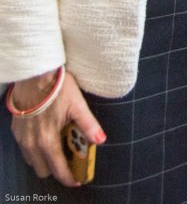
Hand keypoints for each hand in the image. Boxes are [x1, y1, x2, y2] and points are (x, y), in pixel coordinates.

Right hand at [10, 68, 104, 186]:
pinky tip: (46, 136)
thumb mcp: (78, 105)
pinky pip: (25, 149)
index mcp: (48, 141)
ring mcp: (22, 138)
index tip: (77, 180)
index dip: (68, 178)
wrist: (35, 75)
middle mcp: (32, 144)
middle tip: (70, 158)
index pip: (57, 169)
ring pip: (32, 161)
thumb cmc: (58, 88)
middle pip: (43, 169)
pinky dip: (36, 149)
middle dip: (56, 168)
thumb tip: (101, 139)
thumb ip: (88, 125)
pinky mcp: (16, 130)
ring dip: (45, 159)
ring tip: (59, 146)